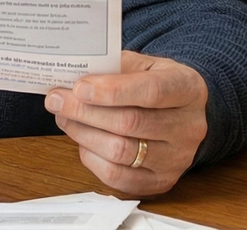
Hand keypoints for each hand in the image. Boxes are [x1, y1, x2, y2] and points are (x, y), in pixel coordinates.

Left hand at [44, 51, 208, 194]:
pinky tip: (82, 140)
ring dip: (83, 134)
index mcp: (188, 88)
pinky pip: (117, 177)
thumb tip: (75, 78)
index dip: (112, 91)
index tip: (80, 87)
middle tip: (57, 100)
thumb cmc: (158, 84)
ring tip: (65, 117)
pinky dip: (92, 158)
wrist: (182, 112)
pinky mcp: (161, 182)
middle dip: (86, 111)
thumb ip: (115, 68)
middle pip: (130, 123)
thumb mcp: (145, 64)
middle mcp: (188, 127)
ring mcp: (177, 159)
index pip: (151, 91)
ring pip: (121, 152)